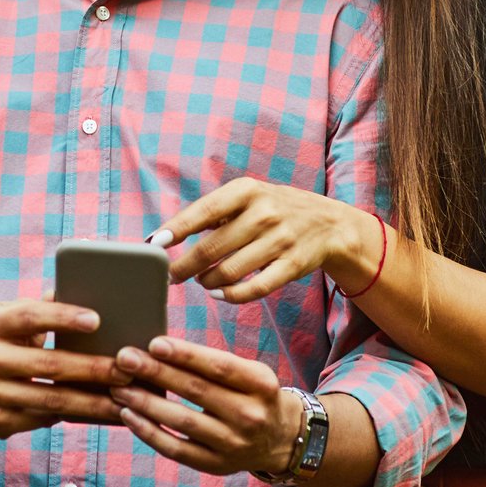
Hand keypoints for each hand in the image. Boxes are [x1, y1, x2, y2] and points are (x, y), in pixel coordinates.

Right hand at [0, 298, 129, 438]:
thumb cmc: (0, 337)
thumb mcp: (9, 314)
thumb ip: (43, 306)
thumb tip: (87, 288)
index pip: (28, 317)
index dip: (62, 317)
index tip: (97, 320)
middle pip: (47, 364)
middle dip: (93, 368)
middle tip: (128, 368)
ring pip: (50, 399)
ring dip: (93, 401)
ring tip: (126, 398)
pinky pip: (44, 420)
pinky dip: (76, 417)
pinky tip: (102, 414)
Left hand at [109, 336, 301, 477]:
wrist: (280, 439)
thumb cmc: (253, 395)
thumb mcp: (248, 373)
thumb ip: (212, 363)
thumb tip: (158, 348)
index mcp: (261, 384)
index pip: (219, 366)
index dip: (185, 354)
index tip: (153, 342)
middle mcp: (250, 415)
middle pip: (196, 391)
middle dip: (156, 373)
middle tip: (124, 359)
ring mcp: (234, 444)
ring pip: (182, 421)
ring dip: (145, 403)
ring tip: (118, 387)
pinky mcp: (217, 465)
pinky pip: (176, 449)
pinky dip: (149, 432)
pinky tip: (129, 415)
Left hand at [153, 178, 378, 303]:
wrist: (329, 224)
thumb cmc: (274, 209)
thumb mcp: (248, 196)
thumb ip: (213, 212)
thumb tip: (168, 234)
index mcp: (247, 190)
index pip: (204, 210)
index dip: (177, 228)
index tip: (156, 243)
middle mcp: (264, 212)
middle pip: (211, 248)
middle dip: (185, 266)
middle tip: (172, 276)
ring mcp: (281, 239)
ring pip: (230, 271)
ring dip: (207, 282)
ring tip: (201, 282)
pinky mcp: (293, 265)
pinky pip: (255, 288)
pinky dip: (231, 296)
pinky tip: (219, 294)